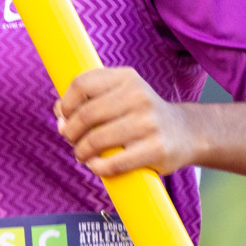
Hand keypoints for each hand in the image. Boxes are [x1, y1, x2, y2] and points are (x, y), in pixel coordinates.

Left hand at [53, 66, 199, 178]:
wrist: (186, 133)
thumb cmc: (141, 115)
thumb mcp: (121, 96)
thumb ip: (89, 101)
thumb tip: (60, 118)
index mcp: (126, 78)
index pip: (82, 84)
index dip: (66, 104)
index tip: (64, 117)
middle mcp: (138, 96)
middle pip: (86, 114)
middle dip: (70, 131)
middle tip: (71, 140)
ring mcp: (148, 122)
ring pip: (96, 140)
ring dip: (81, 151)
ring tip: (82, 155)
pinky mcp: (155, 149)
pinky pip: (114, 162)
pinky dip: (97, 167)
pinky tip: (96, 165)